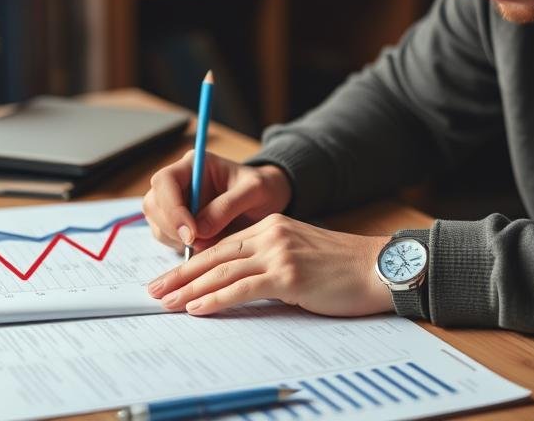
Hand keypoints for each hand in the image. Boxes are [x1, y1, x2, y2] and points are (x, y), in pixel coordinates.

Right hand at [142, 151, 292, 252]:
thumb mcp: (255, 190)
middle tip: (196, 244)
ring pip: (157, 223)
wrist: (268, 200)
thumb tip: (200, 230)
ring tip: (206, 244)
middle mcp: (179, 182)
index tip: (191, 233)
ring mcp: (176, 203)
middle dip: (171, 227)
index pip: (165, 181)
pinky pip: (167, 238)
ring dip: (175, 240)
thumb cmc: (263, 188)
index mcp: (194, 165)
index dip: (172, 208)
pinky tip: (204, 247)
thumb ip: (228, 205)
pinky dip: (180, 248)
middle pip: (153, 203)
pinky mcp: (178, 224)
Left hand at [146, 213, 393, 316]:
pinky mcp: (288, 275)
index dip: (191, 263)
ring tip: (166, 302)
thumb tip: (241, 283)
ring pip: (222, 271)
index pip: (221, 246)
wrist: (378, 268)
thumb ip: (271, 261)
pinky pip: (241, 288)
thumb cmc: (343, 268)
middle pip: (214, 256)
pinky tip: (196, 307)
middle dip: (179, 274)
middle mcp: (271, 234)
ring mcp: (279, 253)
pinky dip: (215, 299)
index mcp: (272, 226)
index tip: (169, 278)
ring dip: (188, 289)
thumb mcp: (301, 255)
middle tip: (154, 290)